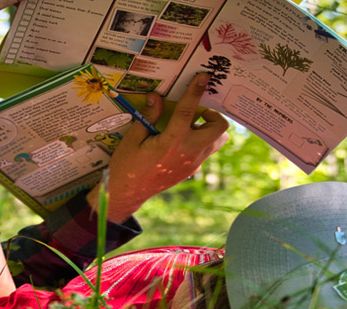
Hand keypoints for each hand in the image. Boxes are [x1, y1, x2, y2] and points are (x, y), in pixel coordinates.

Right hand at [87, 72, 229, 221]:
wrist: (129, 193)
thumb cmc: (127, 165)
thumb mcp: (133, 139)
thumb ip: (148, 117)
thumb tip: (156, 96)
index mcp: (172, 142)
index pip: (188, 111)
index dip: (195, 91)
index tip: (203, 77)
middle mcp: (188, 152)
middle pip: (219, 128)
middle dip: (213, 115)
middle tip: (196, 111)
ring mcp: (193, 162)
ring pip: (217, 140)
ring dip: (209, 128)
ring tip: (190, 125)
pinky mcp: (192, 169)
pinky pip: (206, 150)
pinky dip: (201, 140)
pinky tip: (182, 139)